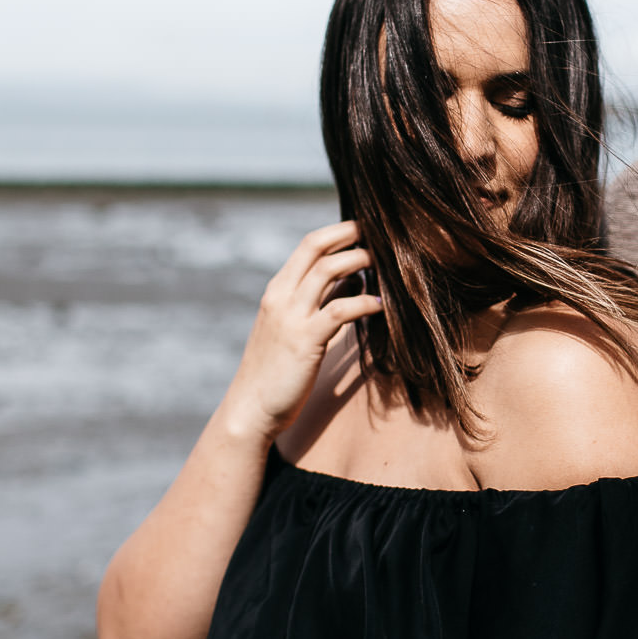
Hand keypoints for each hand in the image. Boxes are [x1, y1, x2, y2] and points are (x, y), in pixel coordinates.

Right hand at [222, 221, 381, 441]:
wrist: (251, 409)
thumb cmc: (277, 371)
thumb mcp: (295, 327)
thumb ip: (320, 301)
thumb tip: (353, 278)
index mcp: (278, 291)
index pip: (308, 245)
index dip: (339, 231)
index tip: (366, 229)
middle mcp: (281, 297)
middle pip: (316, 247)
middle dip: (351, 234)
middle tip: (381, 233)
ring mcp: (290, 317)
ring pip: (328, 271)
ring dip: (360, 261)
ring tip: (385, 263)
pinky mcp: (304, 341)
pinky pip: (340, 310)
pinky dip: (365, 302)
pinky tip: (381, 305)